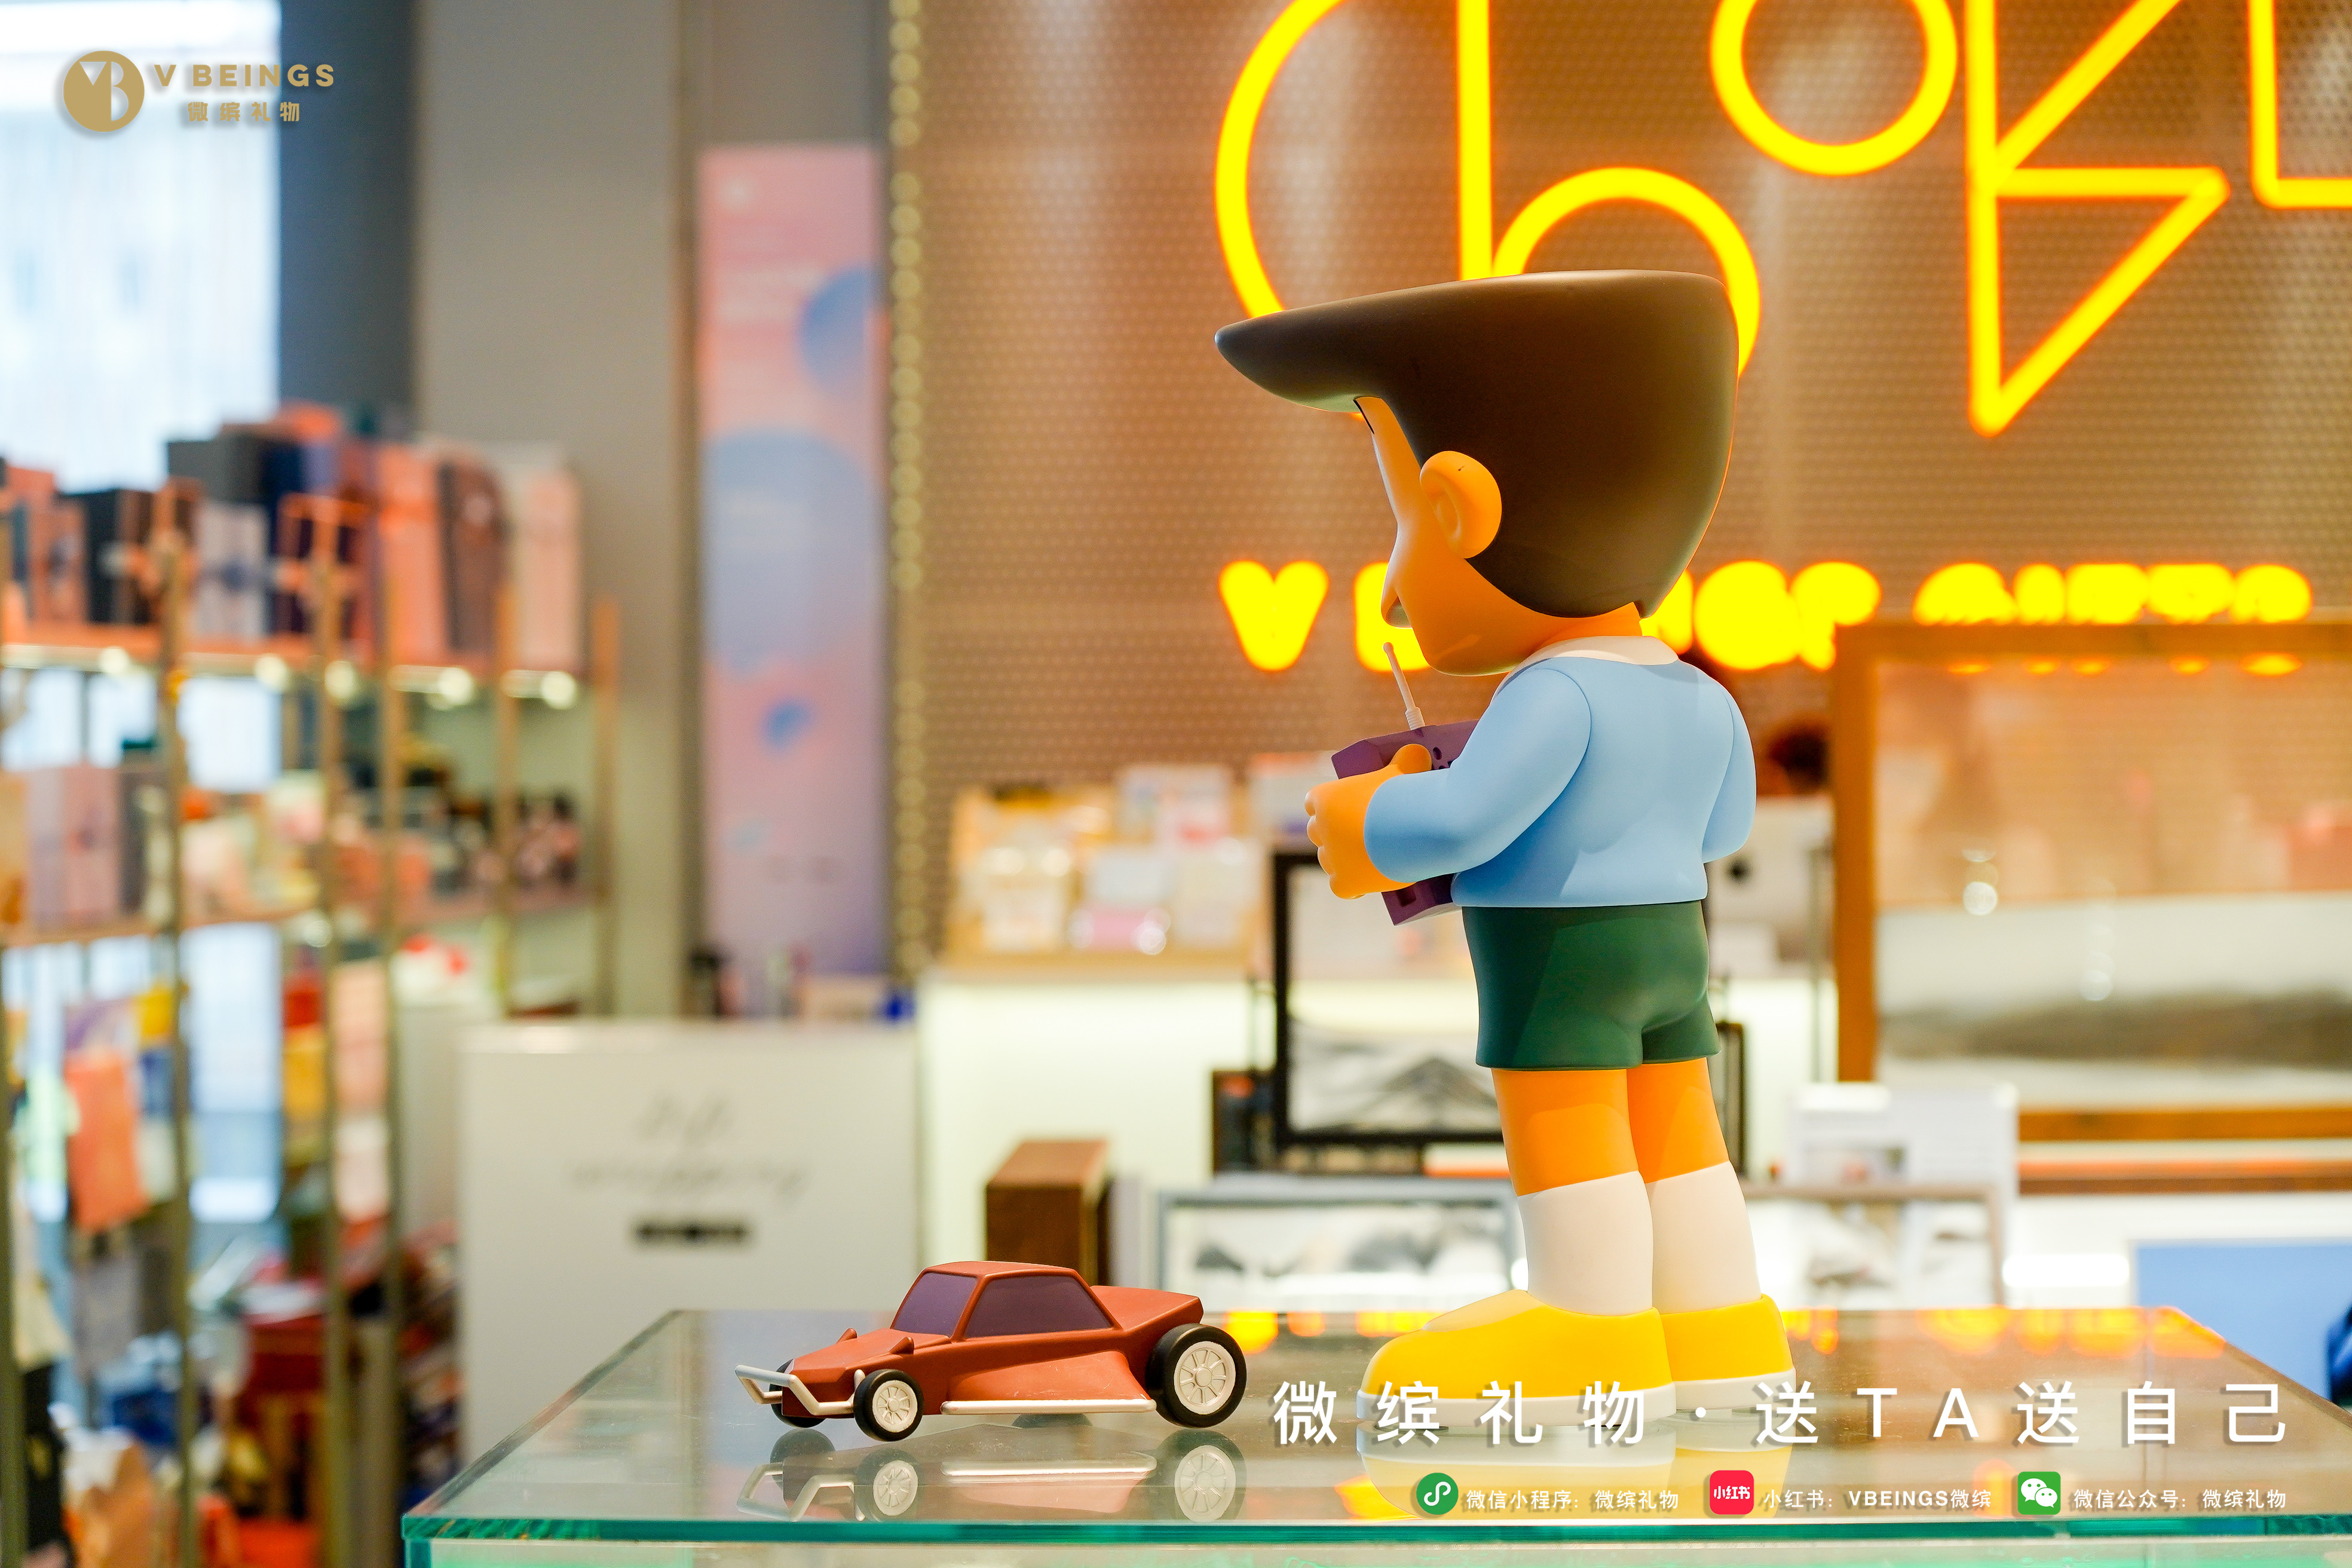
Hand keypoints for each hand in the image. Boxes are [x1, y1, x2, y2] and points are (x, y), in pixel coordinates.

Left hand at [1304, 744, 1429, 897]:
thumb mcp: (1404, 770)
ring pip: (1326, 859)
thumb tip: (1415, 752)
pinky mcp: (1345, 882)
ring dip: (1341, 858)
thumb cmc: (1406, 794)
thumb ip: (1404, 761)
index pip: (1313, 802)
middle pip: (1316, 831)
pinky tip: (1364, 883)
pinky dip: (1352, 885)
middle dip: (1333, 832)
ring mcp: (1332, 856)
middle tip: (1356, 833)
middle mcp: (1322, 828)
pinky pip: (1340, 886)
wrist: (1416, 827)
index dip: (1327, 806)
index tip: (1344, 809)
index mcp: (1327, 798)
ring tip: (1363, 858)